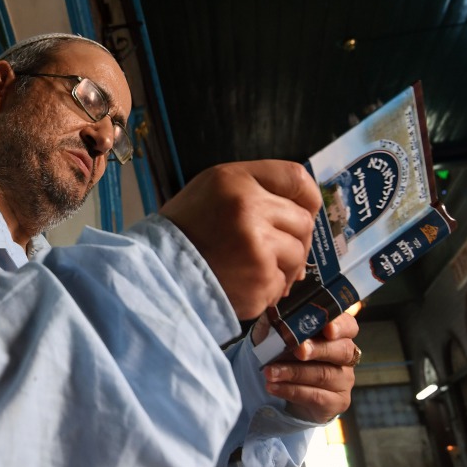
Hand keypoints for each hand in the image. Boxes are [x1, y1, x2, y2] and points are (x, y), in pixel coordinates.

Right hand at [160, 160, 320, 318]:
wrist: (159, 273)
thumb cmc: (186, 230)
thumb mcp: (211, 188)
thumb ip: (255, 187)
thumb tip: (304, 208)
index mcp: (236, 181)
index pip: (296, 178)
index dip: (307, 196)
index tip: (306, 209)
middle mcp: (249, 209)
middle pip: (303, 221)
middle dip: (293, 238)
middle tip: (271, 248)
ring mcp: (258, 248)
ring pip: (298, 255)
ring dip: (283, 265)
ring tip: (253, 268)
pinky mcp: (260, 281)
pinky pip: (282, 284)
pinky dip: (267, 288)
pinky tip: (243, 283)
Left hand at [261, 312, 358, 422]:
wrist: (286, 389)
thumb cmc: (285, 355)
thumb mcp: (277, 336)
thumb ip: (277, 323)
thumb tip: (269, 313)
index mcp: (337, 334)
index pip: (349, 325)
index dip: (340, 326)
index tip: (327, 328)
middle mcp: (346, 356)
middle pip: (342, 350)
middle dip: (318, 349)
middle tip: (298, 350)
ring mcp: (344, 380)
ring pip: (323, 374)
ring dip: (293, 372)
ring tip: (269, 372)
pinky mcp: (337, 402)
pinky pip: (316, 396)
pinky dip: (291, 390)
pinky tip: (273, 386)